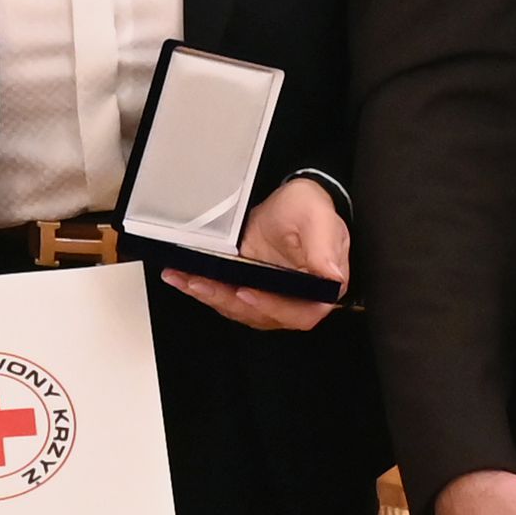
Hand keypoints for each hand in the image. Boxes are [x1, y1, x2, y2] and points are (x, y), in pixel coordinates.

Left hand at [159, 177, 352, 334]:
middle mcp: (296, 297)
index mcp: (321, 287)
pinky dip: (206, 288)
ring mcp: (270, 294)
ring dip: (211, 297)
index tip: (246, 292)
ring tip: (186, 279)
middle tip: (201, 284)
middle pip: (263, 314)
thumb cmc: (309, 207)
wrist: (291, 200)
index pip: (301, 313)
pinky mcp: (250, 286)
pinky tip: (186, 278)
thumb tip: (330, 275)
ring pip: (240, 308)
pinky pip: (228, 295)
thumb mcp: (319, 219)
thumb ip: (324, 247)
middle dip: (228, 301)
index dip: (273, 309)